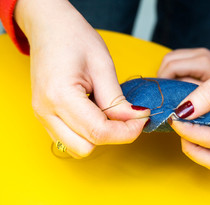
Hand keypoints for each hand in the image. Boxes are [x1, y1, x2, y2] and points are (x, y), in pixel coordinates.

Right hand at [15, 0, 149, 157]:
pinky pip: (69, 139)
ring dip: (99, 137)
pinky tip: (96, 113)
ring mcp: (42, 116)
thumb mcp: (103, 66)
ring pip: (77, 148)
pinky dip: (87, 133)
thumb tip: (135, 120)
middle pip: (87, 147)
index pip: (99, 133)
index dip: (127, 131)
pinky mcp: (44, 116)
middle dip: (113, 136)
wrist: (49, 27)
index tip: (142, 119)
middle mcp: (46, 111)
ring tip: (110, 113)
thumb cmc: (75, 39)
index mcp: (60, 96)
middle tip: (128, 117)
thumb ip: (117, 100)